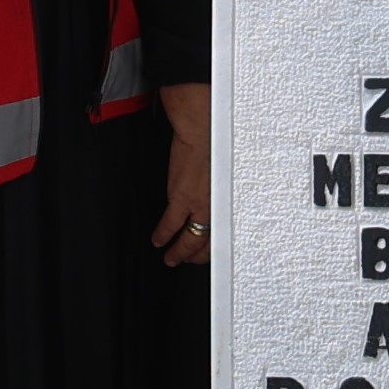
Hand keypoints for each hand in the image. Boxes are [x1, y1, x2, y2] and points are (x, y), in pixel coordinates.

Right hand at [151, 83, 211, 264]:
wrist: (203, 127)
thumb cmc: (217, 140)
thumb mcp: (227, 170)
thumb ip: (221, 187)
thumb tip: (215, 194)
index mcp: (229, 199)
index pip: (223, 232)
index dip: (215, 246)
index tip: (208, 252)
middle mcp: (218, 205)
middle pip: (208, 241)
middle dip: (197, 256)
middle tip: (188, 260)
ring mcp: (199, 204)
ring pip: (190, 239)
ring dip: (179, 252)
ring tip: (171, 258)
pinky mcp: (181, 197)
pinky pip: (170, 225)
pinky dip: (163, 236)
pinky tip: (159, 241)